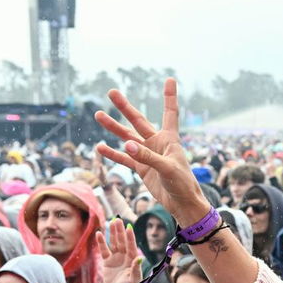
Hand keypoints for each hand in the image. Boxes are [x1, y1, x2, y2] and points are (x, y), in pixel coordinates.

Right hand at [95, 79, 206, 222]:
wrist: (182, 203)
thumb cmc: (183, 183)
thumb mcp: (167, 168)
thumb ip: (148, 156)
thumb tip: (127, 145)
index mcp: (170, 138)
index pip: (170, 112)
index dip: (170, 96)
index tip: (170, 79)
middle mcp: (157, 143)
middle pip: (138, 121)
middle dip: (125, 107)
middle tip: (111, 92)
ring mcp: (147, 155)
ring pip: (127, 138)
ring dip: (113, 127)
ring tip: (98, 115)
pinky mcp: (141, 168)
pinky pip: (124, 159)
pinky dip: (112, 154)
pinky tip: (100, 148)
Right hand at [101, 219, 143, 282]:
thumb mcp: (134, 280)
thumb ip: (136, 269)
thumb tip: (139, 258)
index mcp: (132, 260)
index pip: (131, 246)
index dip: (130, 237)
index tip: (128, 227)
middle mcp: (125, 257)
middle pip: (122, 241)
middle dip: (120, 231)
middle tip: (118, 219)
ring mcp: (116, 258)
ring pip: (114, 243)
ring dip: (113, 233)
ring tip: (111, 222)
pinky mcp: (107, 262)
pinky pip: (104, 250)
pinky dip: (101, 243)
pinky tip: (99, 233)